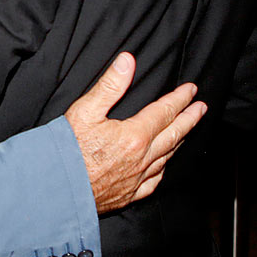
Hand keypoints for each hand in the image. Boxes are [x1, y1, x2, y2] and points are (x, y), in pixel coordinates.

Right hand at [67, 52, 207, 214]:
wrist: (55, 189)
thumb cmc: (66, 151)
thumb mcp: (85, 110)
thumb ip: (110, 85)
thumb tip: (127, 61)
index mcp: (134, 136)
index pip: (164, 112)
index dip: (179, 99)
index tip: (191, 90)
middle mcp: (141, 158)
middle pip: (173, 134)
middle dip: (189, 119)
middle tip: (201, 108)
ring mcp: (136, 179)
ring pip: (167, 158)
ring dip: (179, 141)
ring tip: (186, 131)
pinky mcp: (128, 195)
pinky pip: (154, 182)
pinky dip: (162, 170)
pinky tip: (163, 166)